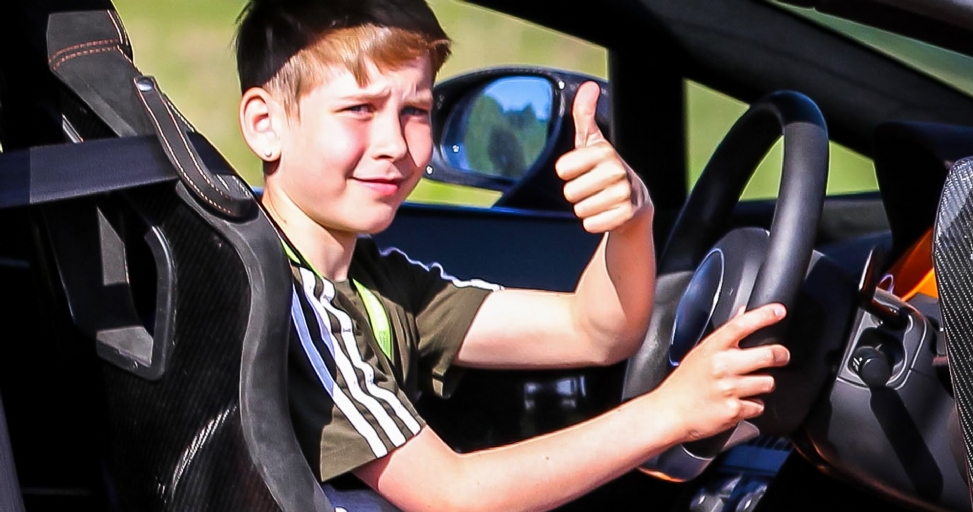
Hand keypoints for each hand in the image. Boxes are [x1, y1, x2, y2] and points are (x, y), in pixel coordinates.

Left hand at [555, 81, 651, 233]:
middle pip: (570, 193)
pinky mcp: (626, 216)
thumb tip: (588, 87)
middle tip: (592, 188)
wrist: (634, 202)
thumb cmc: (604, 169)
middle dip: (577, 194)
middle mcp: (616, 170)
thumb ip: (585, 115)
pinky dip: (594, 223)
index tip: (581, 170)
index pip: (562, 169)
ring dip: (586, 209)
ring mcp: (623, 194)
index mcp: (604, 151)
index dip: (567, 173)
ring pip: (579, 210)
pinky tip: (606, 213)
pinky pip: (590, 224)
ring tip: (600, 200)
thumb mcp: (593, 143)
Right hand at [654, 304, 790, 441]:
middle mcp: (722, 366)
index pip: (741, 325)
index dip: (763, 316)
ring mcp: (729, 389)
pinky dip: (752, 406)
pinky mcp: (734, 410)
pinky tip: (737, 403)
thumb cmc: (683, 384)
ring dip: (762, 385)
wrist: (669, 413)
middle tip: (781, 356)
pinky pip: (758, 406)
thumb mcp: (699, 353)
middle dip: (781, 355)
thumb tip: (742, 314)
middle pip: (768, 355)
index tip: (779, 311)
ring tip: (747, 387)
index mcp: (712, 348)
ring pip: (768, 382)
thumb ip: (724, 335)